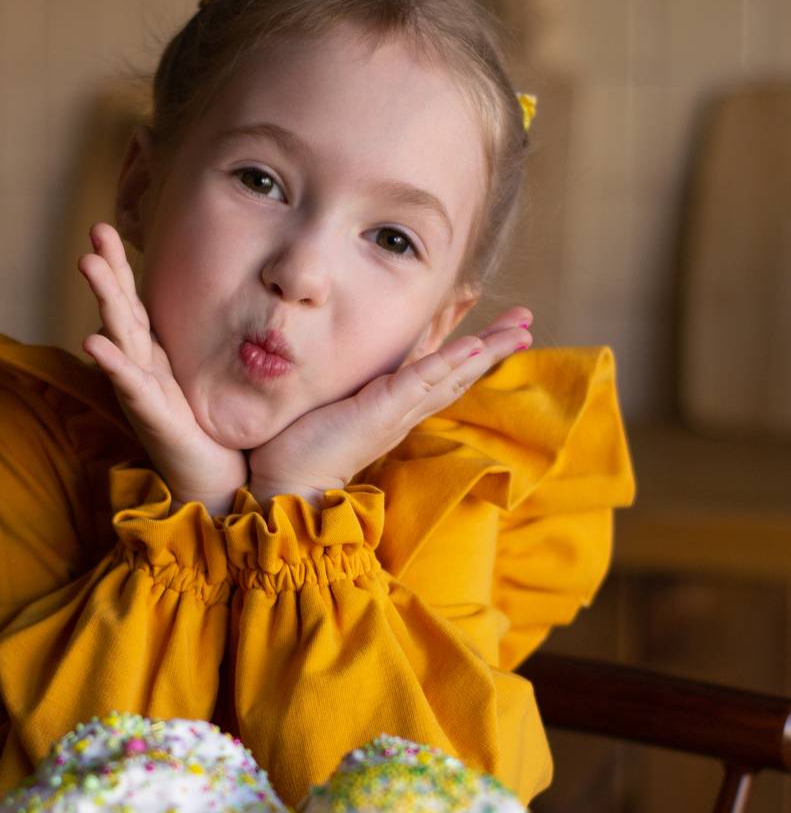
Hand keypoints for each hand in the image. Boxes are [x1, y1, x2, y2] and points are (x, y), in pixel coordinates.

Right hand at [78, 223, 247, 513]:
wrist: (217, 488)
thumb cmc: (218, 436)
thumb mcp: (217, 378)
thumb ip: (219, 344)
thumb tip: (242, 304)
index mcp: (159, 359)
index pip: (136, 303)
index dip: (123, 267)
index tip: (110, 227)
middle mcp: (145, 371)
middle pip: (122, 310)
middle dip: (108, 269)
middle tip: (96, 228)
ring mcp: (145, 393)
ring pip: (121, 337)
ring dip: (104, 299)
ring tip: (87, 263)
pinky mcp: (154, 418)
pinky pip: (130, 386)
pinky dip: (112, 364)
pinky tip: (92, 342)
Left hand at [248, 306, 533, 504]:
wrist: (285, 488)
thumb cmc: (297, 450)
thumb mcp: (329, 408)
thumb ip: (343, 390)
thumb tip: (342, 371)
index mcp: (394, 410)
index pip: (439, 374)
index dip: (467, 352)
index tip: (492, 330)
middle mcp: (403, 411)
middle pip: (460, 374)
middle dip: (494, 348)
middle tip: (528, 325)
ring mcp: (396, 412)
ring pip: (452, 374)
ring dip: (488, 350)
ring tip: (521, 329)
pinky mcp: (380, 411)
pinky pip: (421, 382)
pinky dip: (448, 363)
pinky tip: (475, 345)